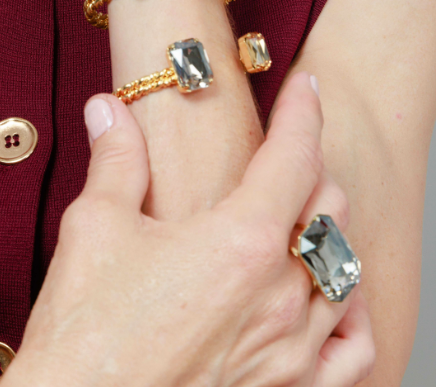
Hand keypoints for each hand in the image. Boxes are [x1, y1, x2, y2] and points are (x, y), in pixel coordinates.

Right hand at [3, 72, 374, 386]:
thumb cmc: (86, 331)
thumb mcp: (96, 226)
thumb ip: (116, 158)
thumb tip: (110, 109)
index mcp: (241, 242)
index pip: (294, 155)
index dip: (302, 111)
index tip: (304, 88)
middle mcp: (281, 295)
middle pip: (328, 207)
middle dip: (310, 166)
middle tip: (284, 150)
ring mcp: (292, 350)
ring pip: (344, 268)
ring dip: (326, 229)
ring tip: (300, 213)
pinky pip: (352, 347)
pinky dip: (348, 309)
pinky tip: (330, 295)